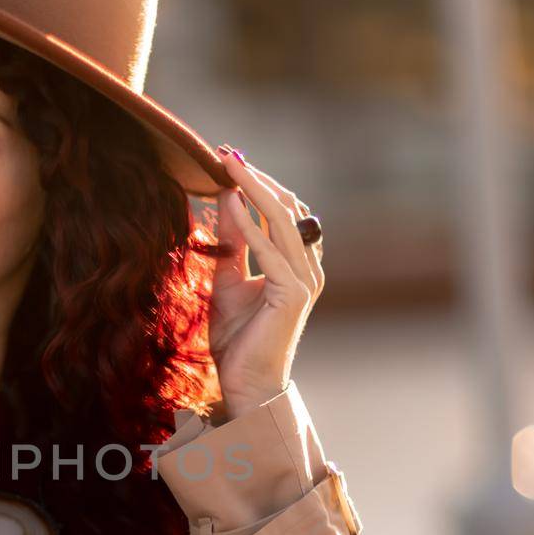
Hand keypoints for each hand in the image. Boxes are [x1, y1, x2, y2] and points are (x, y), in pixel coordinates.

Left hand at [209, 147, 324, 415]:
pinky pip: (269, 249)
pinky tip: (228, 203)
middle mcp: (308, 267)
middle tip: (225, 151)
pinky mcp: (294, 293)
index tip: (227, 160)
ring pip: (282, 219)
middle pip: (286, 206)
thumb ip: (232, 246)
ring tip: (227, 164)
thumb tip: (225, 203)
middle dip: (255, 176)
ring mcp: (305, 279)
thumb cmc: (238, 339)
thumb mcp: (228, 282)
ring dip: (252, 188)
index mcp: (298, 263)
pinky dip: (247, 224)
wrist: (245, 383)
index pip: (283, 210)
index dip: (257, 183)